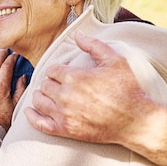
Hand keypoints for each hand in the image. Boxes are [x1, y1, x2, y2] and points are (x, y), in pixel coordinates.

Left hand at [25, 32, 152, 144]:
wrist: (137, 121)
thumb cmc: (129, 89)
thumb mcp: (116, 61)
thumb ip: (94, 46)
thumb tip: (77, 35)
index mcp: (75, 77)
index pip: (52, 70)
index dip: (57, 71)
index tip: (63, 73)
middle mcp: (66, 95)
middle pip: (44, 85)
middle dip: (49, 83)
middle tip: (57, 84)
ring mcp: (65, 114)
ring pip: (39, 101)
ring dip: (41, 96)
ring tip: (47, 95)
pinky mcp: (66, 130)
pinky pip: (40, 124)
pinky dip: (32, 116)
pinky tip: (29, 110)